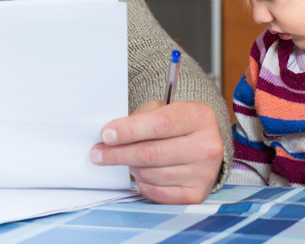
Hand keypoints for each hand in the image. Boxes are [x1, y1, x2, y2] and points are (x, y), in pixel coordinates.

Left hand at [90, 100, 223, 203]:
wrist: (204, 146)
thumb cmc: (178, 125)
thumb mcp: (164, 110)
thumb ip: (140, 119)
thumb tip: (110, 137)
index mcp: (199, 117)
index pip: (159, 124)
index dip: (129, 130)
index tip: (106, 135)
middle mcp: (206, 146)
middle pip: (151, 153)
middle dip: (118, 153)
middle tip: (98, 153)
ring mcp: (203, 173)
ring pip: (150, 173)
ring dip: (131, 167)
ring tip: (128, 158)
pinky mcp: (195, 194)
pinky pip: (155, 191)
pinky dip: (142, 183)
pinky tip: (142, 172)